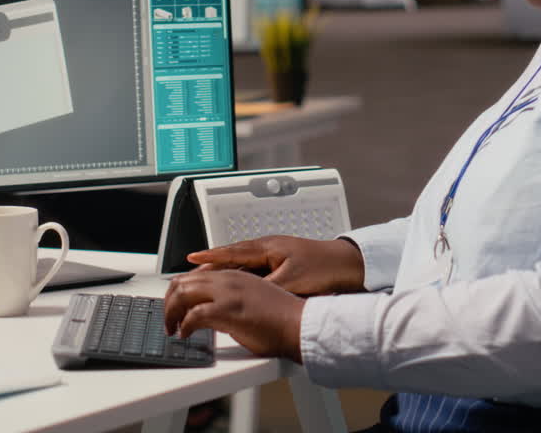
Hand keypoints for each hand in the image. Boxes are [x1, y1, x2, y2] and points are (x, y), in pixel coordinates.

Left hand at [164, 269, 304, 361]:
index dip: (179, 292)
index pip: (194, 275)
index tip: (175, 306)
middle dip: (169, 301)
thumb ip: (231, 299)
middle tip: (169, 319)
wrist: (298, 325)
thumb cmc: (281, 317)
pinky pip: (193, 315)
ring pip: (183, 293)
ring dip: (171, 312)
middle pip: (182, 281)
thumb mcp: (252, 298)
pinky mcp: (227, 310)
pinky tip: (186, 334)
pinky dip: (185, 325)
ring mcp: (227, 292)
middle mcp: (228, 279)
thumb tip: (213, 313)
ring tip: (173, 328)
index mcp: (234, 275)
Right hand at [187, 236, 365, 296]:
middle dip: (211, 264)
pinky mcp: (283, 265)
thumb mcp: (292, 281)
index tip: (191, 259)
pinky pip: (254, 270)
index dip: (210, 257)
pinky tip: (237, 285)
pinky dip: (241, 276)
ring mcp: (276, 256)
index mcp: (268, 247)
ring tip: (206, 280)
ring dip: (225, 271)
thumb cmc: (325, 269)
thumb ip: (266, 286)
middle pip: (233, 256)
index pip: (232, 252)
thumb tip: (246, 293)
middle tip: (190, 272)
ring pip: (243, 264)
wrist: (350, 266)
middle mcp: (269, 248)